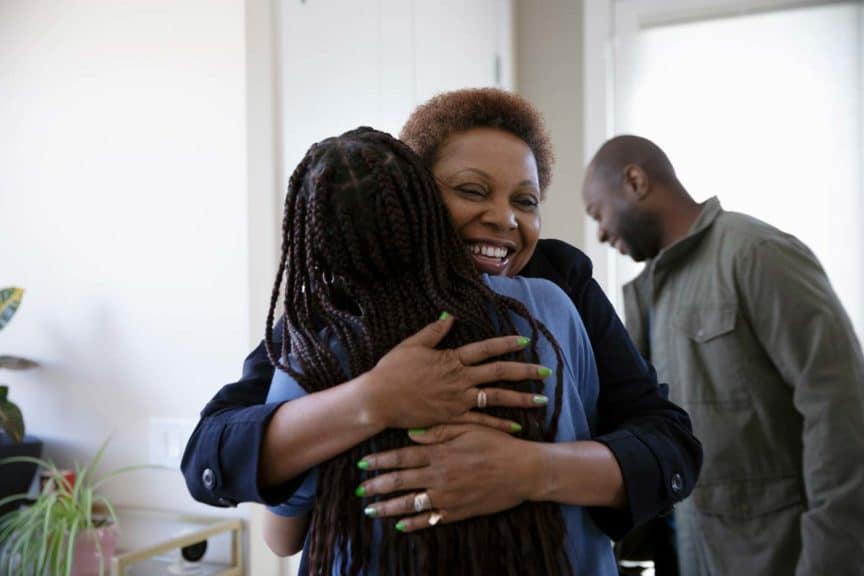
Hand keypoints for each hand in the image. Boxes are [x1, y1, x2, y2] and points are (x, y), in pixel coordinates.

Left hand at [356, 424, 540, 531]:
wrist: (524, 470)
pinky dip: (414, 523)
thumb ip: (438, 430)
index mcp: (440, 452)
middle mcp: (439, 475)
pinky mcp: (458, 511)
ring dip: (388, 507)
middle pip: (400, 481)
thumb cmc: (498, 444)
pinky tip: (400, 525)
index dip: (380, 461)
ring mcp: (448, 496)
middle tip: (359, 490)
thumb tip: (410, 433)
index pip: (402, 457)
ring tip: (370, 510)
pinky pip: (431, 519)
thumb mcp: (469, 427)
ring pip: (410, 503)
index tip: (362, 464)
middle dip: (376, 486)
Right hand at [361, 314, 549, 430]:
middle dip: (525, 371)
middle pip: (499, 372)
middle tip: (547, 371)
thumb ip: (433, 332)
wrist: (378, 399)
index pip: (486, 349)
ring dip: (520, 398)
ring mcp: (458, 400)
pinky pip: (481, 421)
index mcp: (452, 359)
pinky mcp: (452, 418)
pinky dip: (500, 424)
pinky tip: (517, 426)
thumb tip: (449, 317)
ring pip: (496, 398)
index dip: (506, 344)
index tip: (525, 341)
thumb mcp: (412, 345)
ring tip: (542, 399)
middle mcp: (460, 379)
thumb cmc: (391, 370)